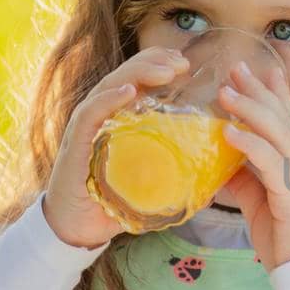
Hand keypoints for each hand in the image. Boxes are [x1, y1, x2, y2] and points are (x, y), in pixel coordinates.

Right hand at [42, 46, 191, 249]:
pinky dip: (109, 100)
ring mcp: (87, 126)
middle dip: (155, 62)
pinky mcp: (76, 143)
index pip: (139, 80)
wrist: (78, 227)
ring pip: (110, 86)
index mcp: (120, 116)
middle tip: (182, 62)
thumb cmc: (114, 200)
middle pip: (127, 75)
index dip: (161, 66)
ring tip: (165, 71)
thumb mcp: (151, 180)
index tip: (187, 65)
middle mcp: (102, 114)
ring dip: (139, 74)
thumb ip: (176, 172)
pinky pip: (91, 114)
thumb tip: (214, 177)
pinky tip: (127, 91)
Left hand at [217, 59, 289, 272]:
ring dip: (251, 109)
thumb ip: (246, 180)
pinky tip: (229, 131)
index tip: (260, 70)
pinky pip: (271, 161)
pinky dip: (250, 143)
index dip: (275, 93)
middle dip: (259, 90)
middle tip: (237, 68)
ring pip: (278, 132)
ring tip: (226, 92)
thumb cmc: (288, 240)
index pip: (289, 120)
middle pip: (282, 117)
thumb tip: (222, 162)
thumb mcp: (261, 203)